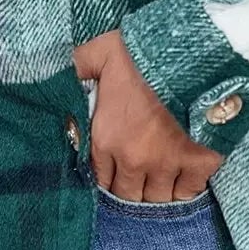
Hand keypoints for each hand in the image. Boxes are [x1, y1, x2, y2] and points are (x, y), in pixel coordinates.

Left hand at [73, 29, 224, 202]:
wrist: (190, 51)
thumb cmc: (142, 52)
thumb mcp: (99, 52)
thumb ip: (78, 66)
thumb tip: (50, 70)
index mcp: (105, 138)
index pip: (100, 179)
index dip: (109, 177)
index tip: (115, 170)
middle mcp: (133, 159)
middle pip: (129, 195)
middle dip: (132, 189)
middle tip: (139, 176)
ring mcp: (167, 163)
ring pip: (159, 198)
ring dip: (159, 191)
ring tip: (161, 179)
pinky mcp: (199, 161)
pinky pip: (190, 190)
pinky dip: (187, 187)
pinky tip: (185, 175)